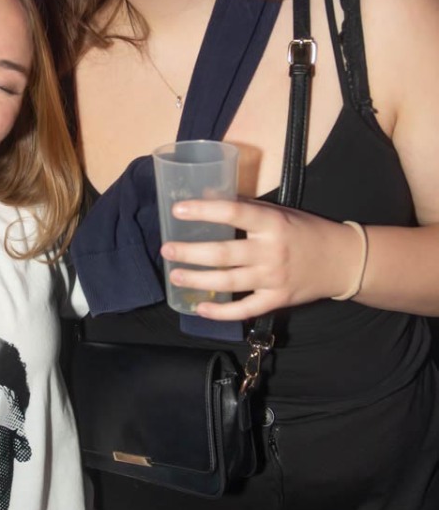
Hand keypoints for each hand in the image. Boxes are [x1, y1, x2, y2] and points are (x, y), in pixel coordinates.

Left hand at [160, 198, 361, 320]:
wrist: (342, 261)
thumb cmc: (305, 231)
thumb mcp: (279, 212)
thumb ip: (246, 209)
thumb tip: (207, 197)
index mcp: (272, 223)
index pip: (233, 213)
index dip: (204, 211)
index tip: (178, 210)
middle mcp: (271, 251)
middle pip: (224, 253)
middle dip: (191, 252)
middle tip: (167, 250)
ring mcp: (274, 278)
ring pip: (228, 282)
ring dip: (198, 280)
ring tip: (175, 276)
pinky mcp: (277, 300)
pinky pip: (244, 309)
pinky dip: (221, 312)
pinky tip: (200, 308)